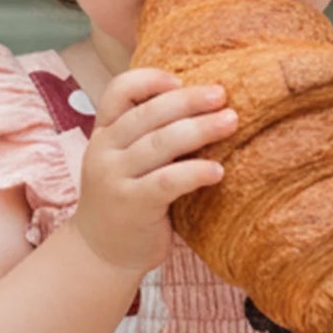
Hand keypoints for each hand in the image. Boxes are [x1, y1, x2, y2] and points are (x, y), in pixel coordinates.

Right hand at [72, 69, 236, 276]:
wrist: (102, 252)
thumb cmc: (127, 199)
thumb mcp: (125, 160)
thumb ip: (148, 135)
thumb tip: (205, 104)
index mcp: (104, 132)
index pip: (118, 91)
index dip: (149, 80)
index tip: (180, 80)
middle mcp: (104, 150)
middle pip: (148, 113)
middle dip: (189, 100)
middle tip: (222, 95)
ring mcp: (115, 178)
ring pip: (160, 143)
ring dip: (200, 129)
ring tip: (230, 122)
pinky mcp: (133, 205)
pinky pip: (168, 181)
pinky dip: (195, 172)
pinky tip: (218, 171)